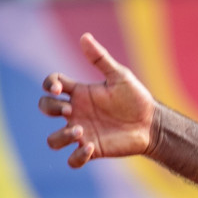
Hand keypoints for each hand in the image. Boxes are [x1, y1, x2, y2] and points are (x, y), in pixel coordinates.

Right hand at [37, 33, 156, 167]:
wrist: (152, 123)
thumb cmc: (136, 98)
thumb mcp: (119, 76)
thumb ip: (100, 59)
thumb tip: (84, 36)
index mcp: (80, 93)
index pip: (51, 85)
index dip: (49, 85)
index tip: (60, 89)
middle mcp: (77, 112)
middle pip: (45, 108)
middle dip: (50, 108)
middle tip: (71, 109)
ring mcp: (83, 132)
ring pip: (53, 140)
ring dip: (60, 136)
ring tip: (80, 131)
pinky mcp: (92, 150)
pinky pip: (73, 160)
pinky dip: (77, 156)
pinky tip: (91, 147)